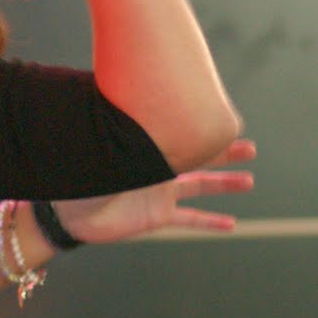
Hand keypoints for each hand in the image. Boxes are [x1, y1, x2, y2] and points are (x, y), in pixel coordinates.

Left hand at [51, 139, 255, 244]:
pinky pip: (190, 219)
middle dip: (224, 153)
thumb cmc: (82, 172)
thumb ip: (125, 129)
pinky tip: (231, 223)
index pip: (181, 134)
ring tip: (249, 181)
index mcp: (147, 147)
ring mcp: (160, 193)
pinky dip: (210, 222)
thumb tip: (133, 94)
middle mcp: (157, 168)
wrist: (68, 211)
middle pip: (199, 158)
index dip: (202, 128)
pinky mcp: (157, 216)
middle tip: (250, 148)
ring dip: (224, 184)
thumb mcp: (107, 146)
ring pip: (200, 187)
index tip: (226, 120)